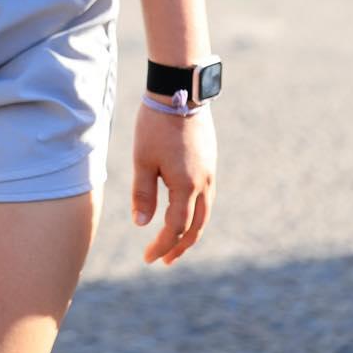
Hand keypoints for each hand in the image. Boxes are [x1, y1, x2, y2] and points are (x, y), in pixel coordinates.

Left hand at [131, 101, 216, 264]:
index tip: (148, 258)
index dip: (162, 246)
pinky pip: (206, 198)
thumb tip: (142, 225)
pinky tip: (183, 212)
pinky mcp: (210, 163)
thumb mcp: (143, 159)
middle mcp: (204, 184)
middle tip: (163, 260)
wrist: (180, 91)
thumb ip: (143, 194)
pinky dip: (195, 214)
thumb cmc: (156, 125)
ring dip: (190, 232)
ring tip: (174, 243)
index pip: (176, 229)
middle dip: (179, 247)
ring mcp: (210, 174)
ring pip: (204, 214)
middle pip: (195, 228)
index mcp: (186, 186)